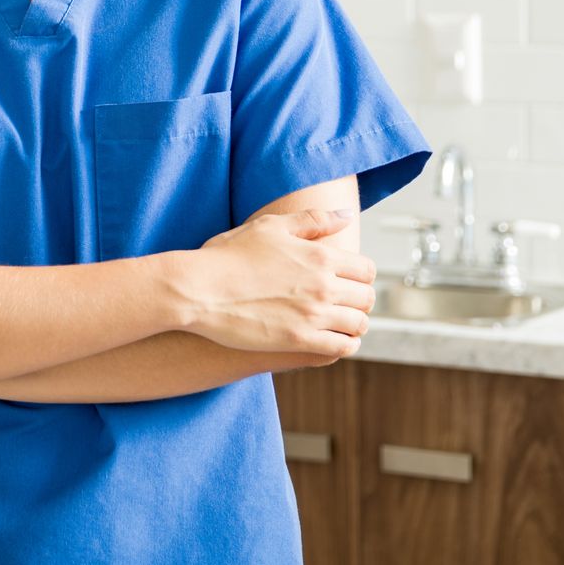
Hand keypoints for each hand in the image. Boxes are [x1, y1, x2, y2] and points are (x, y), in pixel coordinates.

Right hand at [172, 208, 376, 357]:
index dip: (361, 276)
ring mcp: (313, 315)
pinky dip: (345, 345)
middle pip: (366, 298)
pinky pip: (341, 348)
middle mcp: (323, 285)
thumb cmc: (227, 255)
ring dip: (354, 324)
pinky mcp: (299, 341)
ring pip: (358, 325)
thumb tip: (347, 216)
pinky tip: (334, 341)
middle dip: (360, 301)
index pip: (366, 270)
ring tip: (341, 324)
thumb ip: (312, 220)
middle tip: (346, 304)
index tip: (349, 281)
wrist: (197, 289)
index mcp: (320, 255)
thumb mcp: (269, 227)